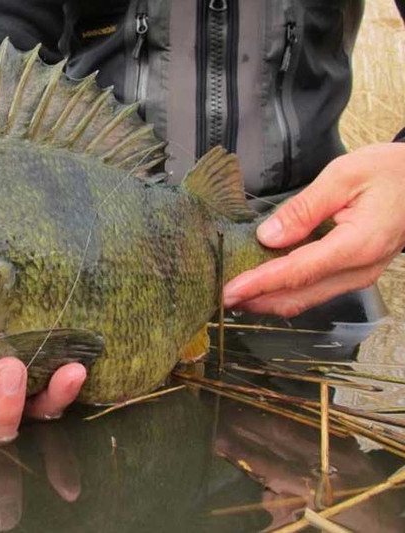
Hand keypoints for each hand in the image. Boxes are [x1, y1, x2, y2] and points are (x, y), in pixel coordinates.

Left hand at [223, 143, 404, 316]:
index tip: (230, 290)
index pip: (297, 272)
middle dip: (256, 300)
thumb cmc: (390, 172)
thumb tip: (267, 236)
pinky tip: (262, 285)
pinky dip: (285, 291)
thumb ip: (303, 208)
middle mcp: (359, 270)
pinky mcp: (354, 274)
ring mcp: (358, 276)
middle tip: (219, 297)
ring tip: (234, 294)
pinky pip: (314, 290)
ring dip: (268, 300)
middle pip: (298, 296)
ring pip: (305, 299)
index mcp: (357, 245)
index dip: (260, 284)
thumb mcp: (344, 176)